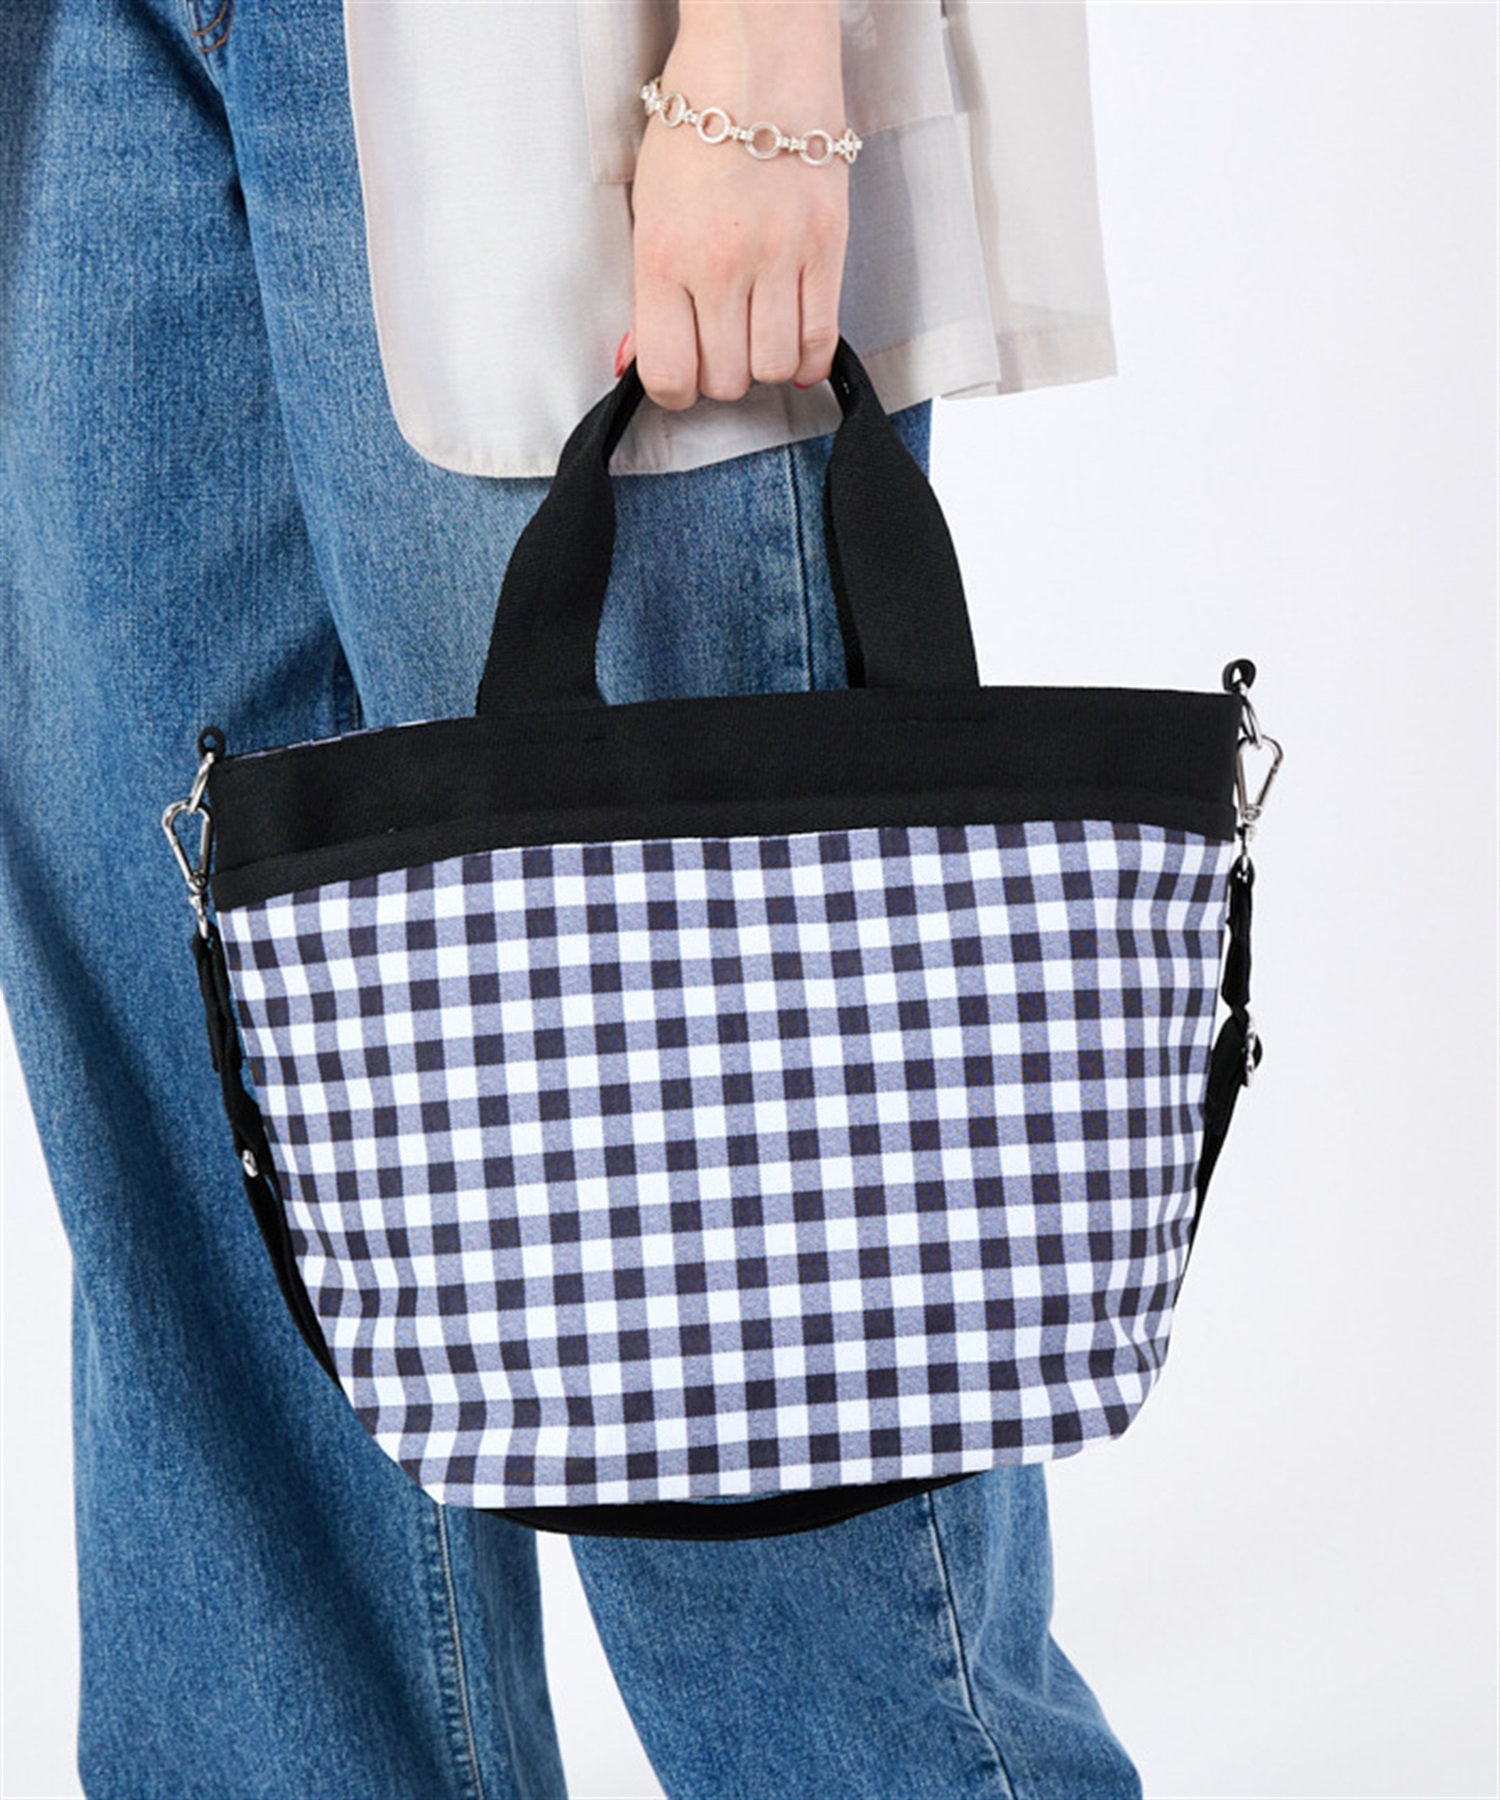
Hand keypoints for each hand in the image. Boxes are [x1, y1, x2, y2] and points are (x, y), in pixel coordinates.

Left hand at [620, 1, 847, 409]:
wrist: (757, 56)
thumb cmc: (698, 124)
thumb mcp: (648, 209)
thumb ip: (647, 293)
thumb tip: (638, 360)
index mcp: (663, 256)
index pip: (668, 373)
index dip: (674, 391)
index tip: (680, 378)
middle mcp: (719, 264)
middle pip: (725, 379)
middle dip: (720, 374)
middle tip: (719, 344)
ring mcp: (777, 258)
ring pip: (772, 368)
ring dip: (763, 364)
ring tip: (756, 335)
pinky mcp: (826, 248)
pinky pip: (820, 339)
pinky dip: (807, 360)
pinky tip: (794, 347)